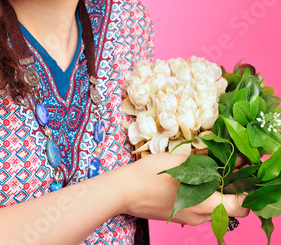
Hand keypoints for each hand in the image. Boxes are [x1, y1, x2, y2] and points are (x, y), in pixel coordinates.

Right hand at [122, 153, 248, 223]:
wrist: (124, 191)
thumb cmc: (150, 175)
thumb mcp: (178, 162)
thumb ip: (203, 160)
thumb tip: (220, 154)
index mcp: (204, 203)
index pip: (240, 207)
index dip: (246, 191)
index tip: (244, 173)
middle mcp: (200, 215)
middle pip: (228, 207)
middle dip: (232, 187)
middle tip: (229, 165)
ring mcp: (189, 218)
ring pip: (214, 207)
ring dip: (217, 191)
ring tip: (212, 168)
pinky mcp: (179, 215)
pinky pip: (200, 207)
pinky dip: (204, 194)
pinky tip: (195, 177)